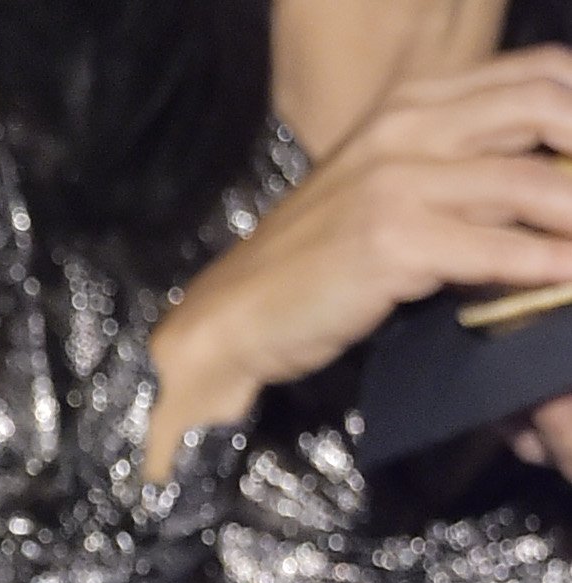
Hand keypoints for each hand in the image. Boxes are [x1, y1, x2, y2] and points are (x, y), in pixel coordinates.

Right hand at [147, 49, 571, 468]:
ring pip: (526, 180)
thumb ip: (459, 173)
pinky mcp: (389, 240)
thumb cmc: (315, 264)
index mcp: (415, 102)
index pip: (536, 75)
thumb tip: (541, 183)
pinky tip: (564, 280)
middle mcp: (409, 124)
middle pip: (543, 108)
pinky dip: (539, 265)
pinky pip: (489, 246)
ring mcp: (397, 179)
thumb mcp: (390, 192)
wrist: (235, 317)